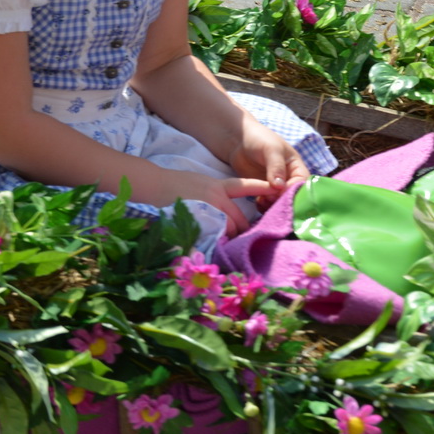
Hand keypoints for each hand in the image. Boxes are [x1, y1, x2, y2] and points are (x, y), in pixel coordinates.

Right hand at [146, 168, 274, 235]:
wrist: (154, 186)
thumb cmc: (176, 186)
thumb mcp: (201, 184)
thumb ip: (217, 196)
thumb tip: (227, 213)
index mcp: (218, 186)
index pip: (245, 187)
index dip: (263, 188)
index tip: (278, 189)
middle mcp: (217, 198)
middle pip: (239, 219)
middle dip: (241, 231)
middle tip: (242, 239)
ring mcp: (208, 212)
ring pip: (228, 230)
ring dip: (229, 239)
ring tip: (226, 247)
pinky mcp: (199, 223)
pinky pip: (214, 238)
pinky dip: (216, 244)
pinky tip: (214, 248)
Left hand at [229, 122, 310, 207]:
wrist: (239, 140)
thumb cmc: (259, 138)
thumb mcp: (271, 149)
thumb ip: (276, 167)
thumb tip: (279, 186)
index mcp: (296, 167)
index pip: (302, 183)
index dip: (293, 190)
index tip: (279, 192)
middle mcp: (289, 178)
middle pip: (292, 195)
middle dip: (283, 200)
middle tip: (269, 199)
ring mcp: (276, 186)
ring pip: (280, 201)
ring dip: (273, 205)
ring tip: (262, 201)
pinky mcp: (263, 191)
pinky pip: (267, 203)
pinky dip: (264, 206)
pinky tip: (258, 203)